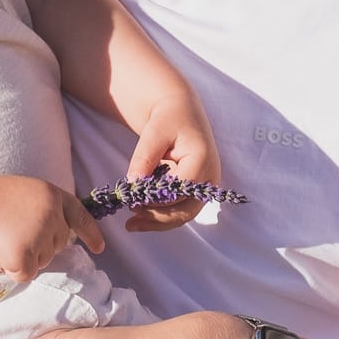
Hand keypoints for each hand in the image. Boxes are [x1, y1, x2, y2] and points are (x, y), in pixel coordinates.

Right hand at [0, 174, 102, 280]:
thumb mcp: (28, 193)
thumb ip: (47, 209)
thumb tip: (63, 236)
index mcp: (54, 196)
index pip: (80, 216)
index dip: (91, 233)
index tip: (100, 248)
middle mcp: (53, 216)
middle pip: (59, 244)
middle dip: (41, 245)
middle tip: (13, 233)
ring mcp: (39, 237)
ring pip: (43, 261)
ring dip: (25, 257)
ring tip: (3, 239)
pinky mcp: (24, 256)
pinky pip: (26, 274)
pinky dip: (11, 269)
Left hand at [124, 93, 221, 233]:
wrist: (180, 113)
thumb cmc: (168, 119)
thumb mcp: (153, 133)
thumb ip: (144, 158)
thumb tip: (132, 184)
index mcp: (202, 159)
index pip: (180, 190)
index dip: (156, 200)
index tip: (132, 202)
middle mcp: (209, 177)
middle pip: (186, 209)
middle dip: (157, 218)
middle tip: (130, 222)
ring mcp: (205, 186)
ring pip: (183, 214)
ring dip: (158, 222)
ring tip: (131, 225)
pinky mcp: (196, 191)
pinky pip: (180, 209)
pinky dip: (161, 215)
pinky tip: (141, 217)